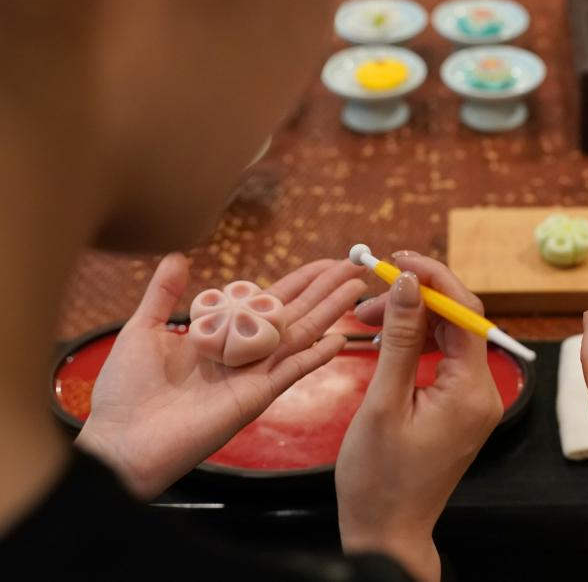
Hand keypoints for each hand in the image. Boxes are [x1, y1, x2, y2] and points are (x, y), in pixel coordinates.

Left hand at [76, 254, 366, 498]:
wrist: (121, 440)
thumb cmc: (125, 391)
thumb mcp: (143, 329)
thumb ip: (163, 294)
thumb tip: (177, 256)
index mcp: (221, 336)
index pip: (270, 301)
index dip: (299, 280)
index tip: (324, 263)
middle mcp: (244, 354)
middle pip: (295, 313)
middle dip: (325, 289)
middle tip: (354, 266)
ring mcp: (254, 374)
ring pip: (302, 334)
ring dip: (330, 310)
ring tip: (357, 287)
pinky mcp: (257, 396)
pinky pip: (293, 370)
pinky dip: (317, 356)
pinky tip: (340, 339)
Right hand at [338, 254, 502, 581]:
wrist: (386, 534)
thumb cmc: (379, 479)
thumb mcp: (383, 402)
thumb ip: (400, 338)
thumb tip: (409, 284)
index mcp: (472, 391)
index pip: (466, 313)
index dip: (434, 278)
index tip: (397, 260)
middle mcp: (483, 392)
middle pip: (460, 321)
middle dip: (418, 296)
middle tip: (372, 286)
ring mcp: (474, 401)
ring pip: (450, 337)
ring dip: (413, 317)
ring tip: (367, 313)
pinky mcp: (460, 408)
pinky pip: (444, 359)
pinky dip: (417, 341)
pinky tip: (385, 336)